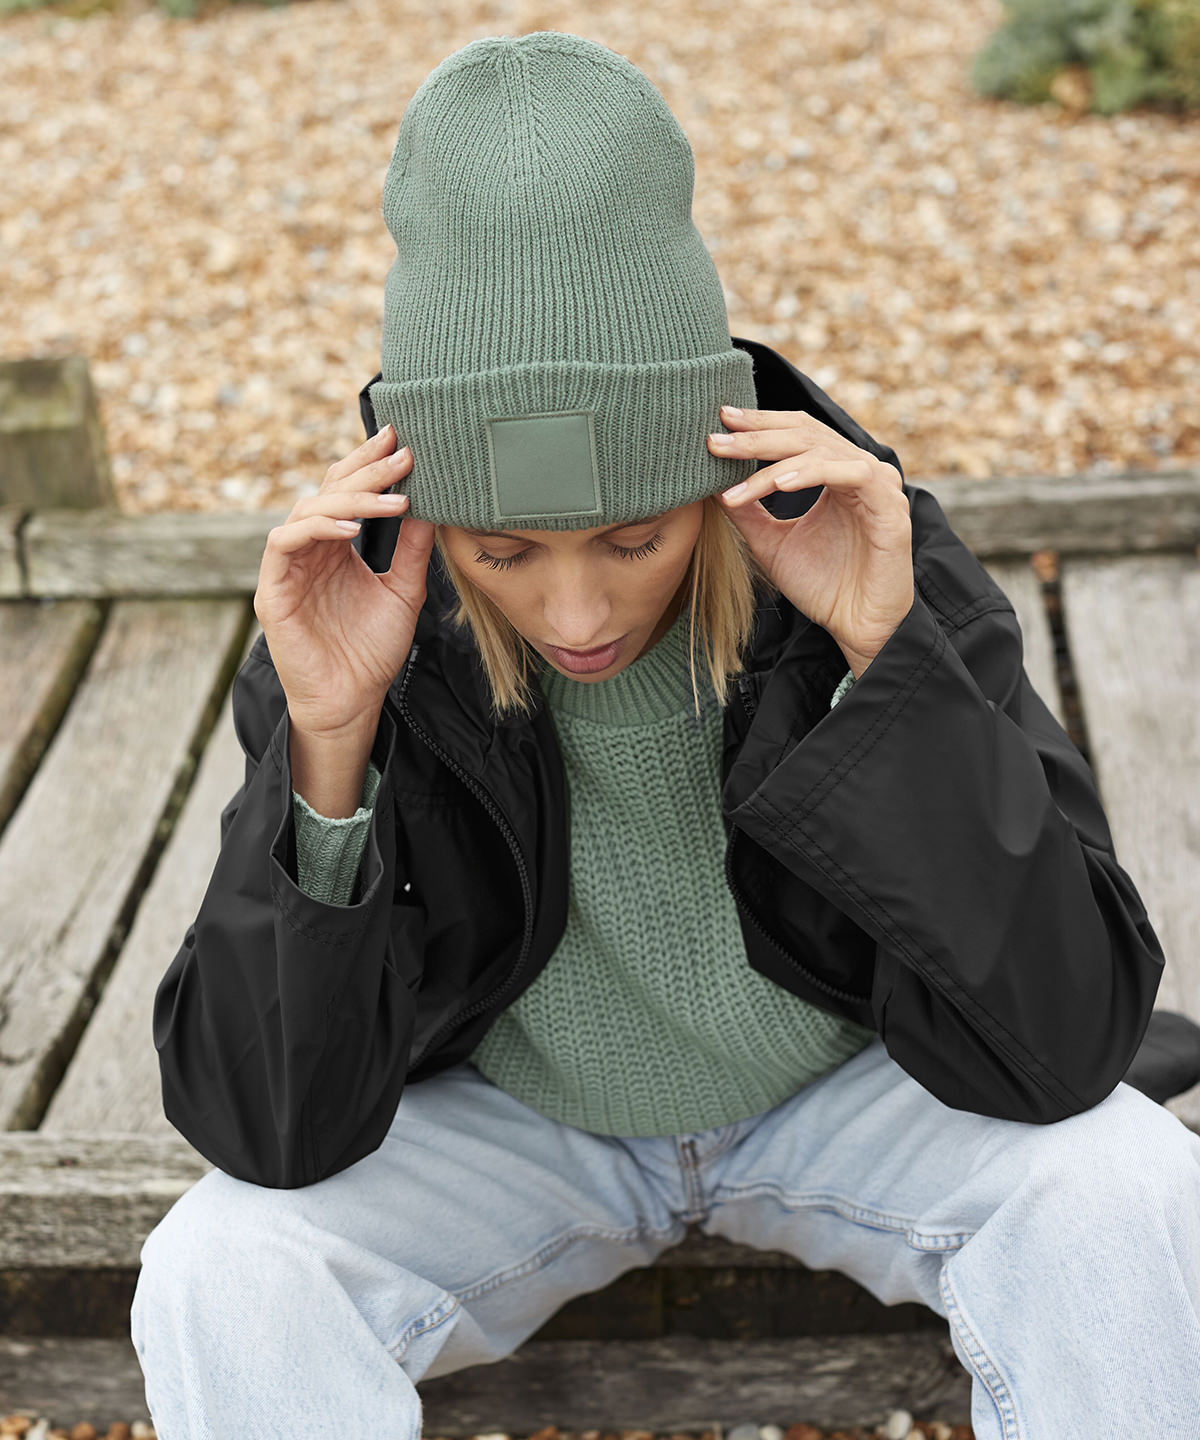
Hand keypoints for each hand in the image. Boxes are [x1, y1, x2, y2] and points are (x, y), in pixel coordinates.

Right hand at [253, 424, 436, 735]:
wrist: (352, 702)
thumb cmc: (372, 651)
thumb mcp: (404, 592)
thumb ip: (412, 550)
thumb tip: (432, 504)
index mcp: (336, 546)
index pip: (347, 491)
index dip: (368, 463)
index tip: (400, 439)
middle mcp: (310, 549)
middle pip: (329, 491)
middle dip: (367, 471)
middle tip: (402, 454)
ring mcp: (288, 567)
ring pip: (309, 510)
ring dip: (351, 500)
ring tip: (393, 499)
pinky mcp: (273, 590)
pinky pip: (286, 544)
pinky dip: (318, 529)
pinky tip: (352, 530)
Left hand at [708, 405, 913, 670]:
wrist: (855, 628)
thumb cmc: (821, 587)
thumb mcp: (771, 544)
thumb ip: (748, 513)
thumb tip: (713, 482)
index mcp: (836, 472)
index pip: (797, 432)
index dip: (760, 423)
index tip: (720, 420)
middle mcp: (859, 471)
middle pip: (805, 434)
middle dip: (756, 434)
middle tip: (716, 437)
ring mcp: (878, 486)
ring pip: (821, 450)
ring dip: (771, 455)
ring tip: (730, 460)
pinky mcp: (891, 508)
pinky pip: (851, 475)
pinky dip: (811, 474)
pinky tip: (778, 482)